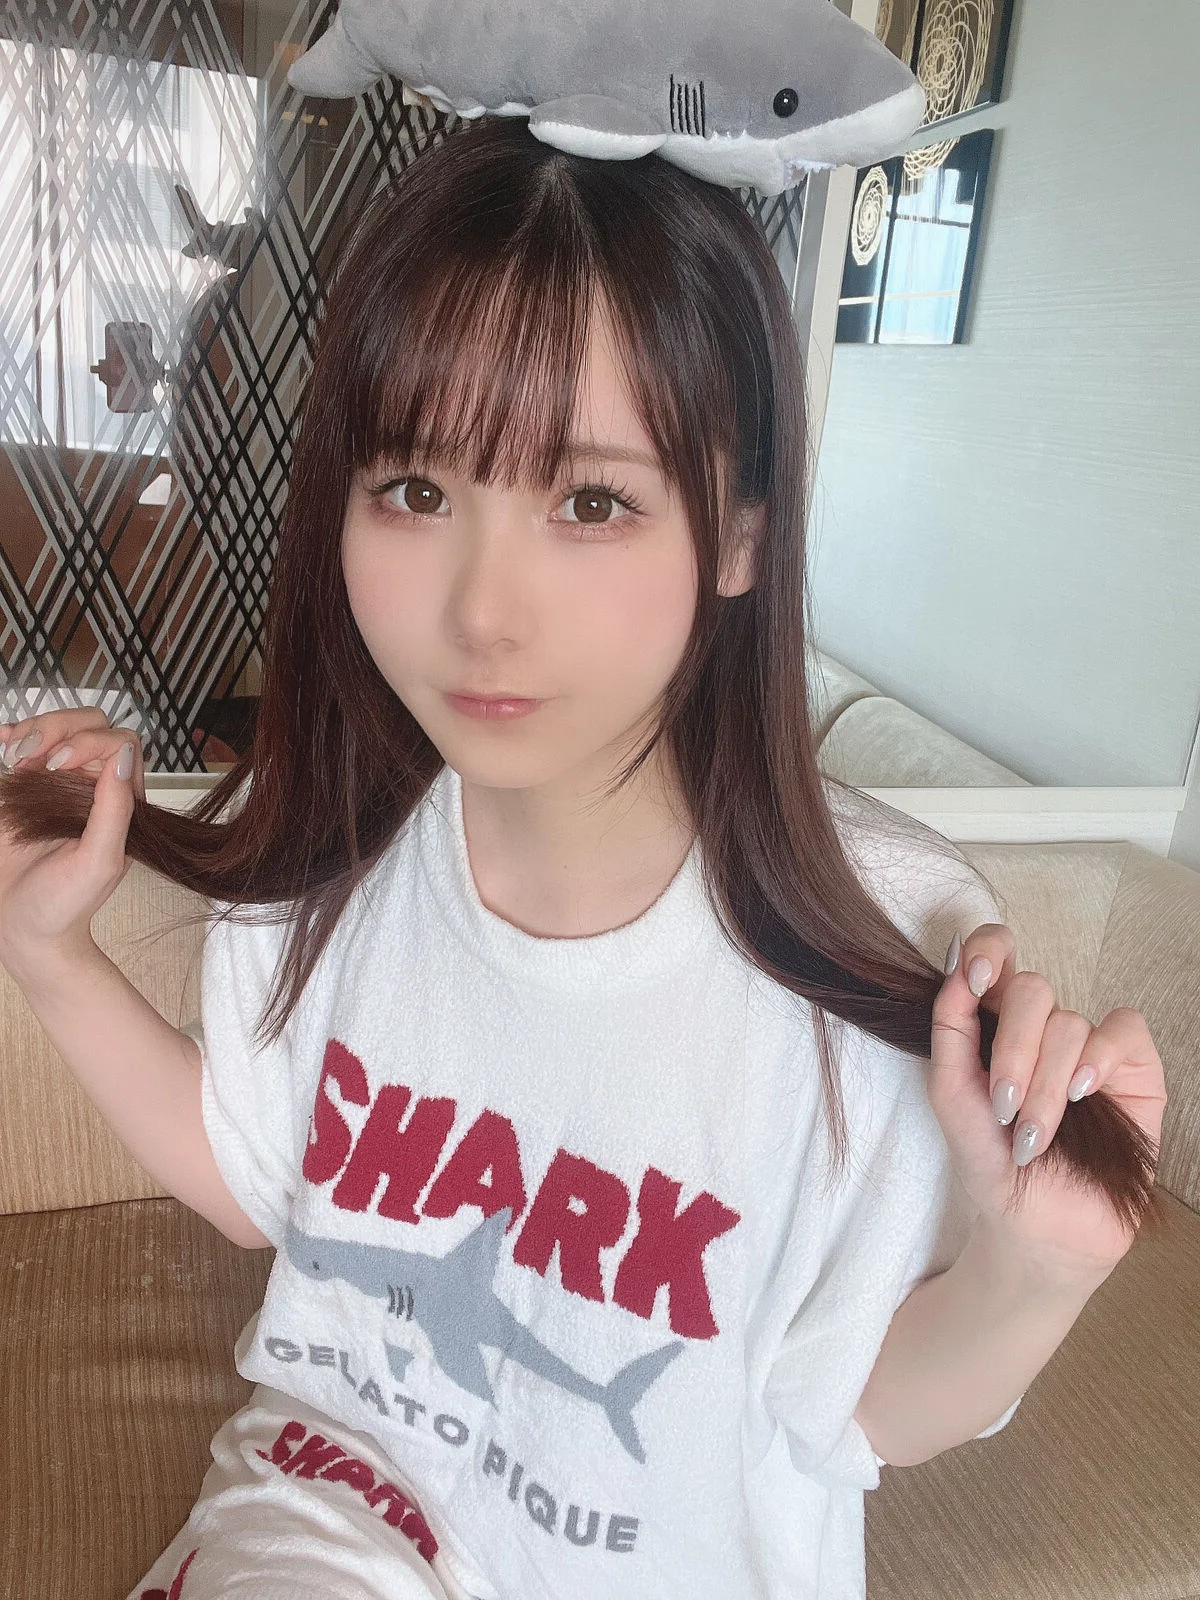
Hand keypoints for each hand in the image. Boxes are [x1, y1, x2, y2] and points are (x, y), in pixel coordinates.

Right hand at [0, 710, 144, 963]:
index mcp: (121, 803)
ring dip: (36, 730)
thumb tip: (122, 758)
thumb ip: (115, 811)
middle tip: (36, 758)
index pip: (120, 744)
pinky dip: (14, 736)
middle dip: (60, 728)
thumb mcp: (99, 862)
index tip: (59, 766)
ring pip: (59, 729)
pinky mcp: (26, 790)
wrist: (25, 931)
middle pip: (92, 725)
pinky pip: (26, 748)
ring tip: (15, 756)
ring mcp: (57, 785)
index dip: (90, 743)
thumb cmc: (66, 905)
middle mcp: (93, 787)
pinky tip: (3, 741)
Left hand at [927, 925, 1166, 1278]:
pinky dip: (1097, 1060)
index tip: (974, 980)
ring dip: (1045, 1084)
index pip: (997, 953)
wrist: (1036, 1225)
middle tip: (1004, 1108)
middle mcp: (1043, 1027)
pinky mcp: (1134, 1070)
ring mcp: (1090, 1047)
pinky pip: (1122, 1030)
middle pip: (1032, 988)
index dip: (988, 950)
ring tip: (1034, 1135)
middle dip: (1013, 1051)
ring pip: (1070, 1023)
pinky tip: (1081, 1094)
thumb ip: (949, 1029)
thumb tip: (955, 964)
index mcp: (995, 1023)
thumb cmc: (990, 1163)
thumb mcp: (951, 1096)